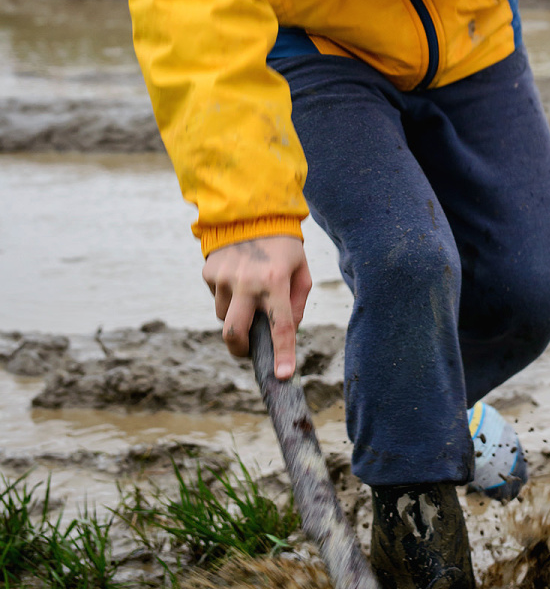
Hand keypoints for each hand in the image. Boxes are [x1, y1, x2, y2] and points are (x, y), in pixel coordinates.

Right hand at [202, 236, 311, 379]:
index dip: (282, 354)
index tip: (282, 376)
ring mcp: (224, 277)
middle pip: (234, 333)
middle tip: (248, 350)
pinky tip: (237, 276)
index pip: (281, 326)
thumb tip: (287, 331)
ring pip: (225, 317)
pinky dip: (227, 295)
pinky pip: (217, 297)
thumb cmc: (283, 246)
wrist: (251, 212)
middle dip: (240, 350)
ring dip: (236, 315)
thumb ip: (297, 303)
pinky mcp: (209, 272)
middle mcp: (247, 281)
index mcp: (276, 281)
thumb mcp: (301, 270)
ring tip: (248, 294)